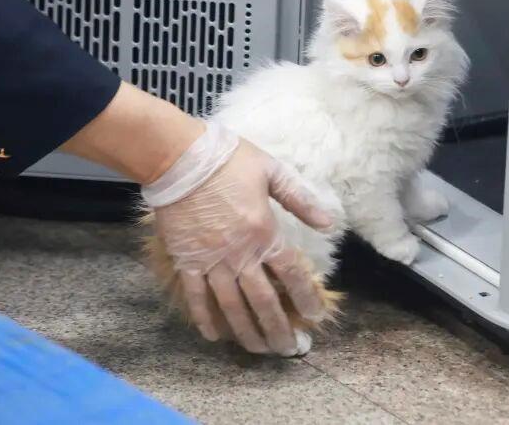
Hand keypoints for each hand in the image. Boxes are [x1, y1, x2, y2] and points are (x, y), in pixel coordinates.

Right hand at [143, 124, 333, 355]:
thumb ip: (300, 199)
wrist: (179, 159)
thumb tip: (329, 221)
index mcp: (264, 233)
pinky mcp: (186, 262)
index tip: (316, 316)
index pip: (292, 273)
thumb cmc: (229, 160)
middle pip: (263, 301)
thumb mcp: (273, 171)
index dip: (306, 297)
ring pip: (232, 307)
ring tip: (259, 350)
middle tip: (288, 349)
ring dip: (247, 332)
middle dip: (278, 328)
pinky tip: (214, 336)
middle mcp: (239, 255)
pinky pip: (196, 297)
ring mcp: (211, 262)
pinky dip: (205, 318)